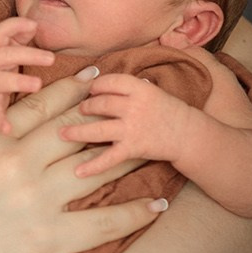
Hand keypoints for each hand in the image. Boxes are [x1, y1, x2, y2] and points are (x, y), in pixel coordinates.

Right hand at [0, 16, 54, 133]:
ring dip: (18, 81)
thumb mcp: (8, 54)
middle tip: (51, 58)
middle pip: (5, 54)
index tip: (34, 25)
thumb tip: (36, 25)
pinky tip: (9, 128)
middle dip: (28, 54)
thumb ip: (20, 39)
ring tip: (37, 85)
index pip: (1, 31)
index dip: (15, 25)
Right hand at [0, 76, 163, 252]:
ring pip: (96, 168)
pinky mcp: (51, 241)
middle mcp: (18, 165)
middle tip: (132, 101)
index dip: (71, 88)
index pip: (39, 107)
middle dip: (106, 112)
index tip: (94, 77)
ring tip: (154, 145)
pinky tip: (158, 205)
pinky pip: (104, 222)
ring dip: (129, 155)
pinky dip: (135, 213)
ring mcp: (38, 203)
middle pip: (75, 130)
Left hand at [61, 72, 193, 176]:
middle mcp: (134, 106)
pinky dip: (92, 166)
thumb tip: (97, 81)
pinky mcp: (133, 148)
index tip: (88, 89)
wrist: (188, 135)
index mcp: (140, 88)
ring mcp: (133, 127)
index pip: (110, 82)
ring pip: (98, 129)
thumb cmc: (168, 111)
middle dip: (85, 107)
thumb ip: (127, 88)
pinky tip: (77, 171)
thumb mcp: (151, 91)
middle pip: (100, 104)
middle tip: (78, 111)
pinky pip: (109, 157)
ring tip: (62, 133)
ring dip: (77, 131)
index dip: (96, 85)